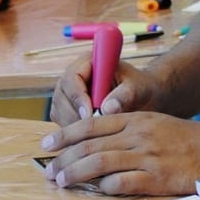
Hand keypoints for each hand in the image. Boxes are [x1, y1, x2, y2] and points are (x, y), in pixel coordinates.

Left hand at [39, 112, 199, 195]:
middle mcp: (137, 135)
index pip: (89, 124)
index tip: (46, 144)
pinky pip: (125, 182)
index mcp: (133, 119)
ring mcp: (148, 155)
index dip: (65, 135)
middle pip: (90, 145)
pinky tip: (97, 190)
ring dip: (76, 173)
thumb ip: (124, 129)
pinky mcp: (159, 177)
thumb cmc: (184, 138)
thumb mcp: (152, 123)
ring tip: (61, 181)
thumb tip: (93, 141)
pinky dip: (106, 186)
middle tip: (48, 169)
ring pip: (101, 162)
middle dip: (64, 157)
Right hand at [49, 55, 163, 125]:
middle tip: (92, 129)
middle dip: (74, 114)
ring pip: (59, 110)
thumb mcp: (136, 88)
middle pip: (61, 95)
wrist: (140, 96)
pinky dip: (73, 132)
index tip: (90, 114)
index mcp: (88, 62)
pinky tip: (91, 136)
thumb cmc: (139, 87)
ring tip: (95, 133)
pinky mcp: (67, 109)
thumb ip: (123, 96)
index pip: (72, 77)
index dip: (77, 96)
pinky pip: (62, 122)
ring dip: (73, 125)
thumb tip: (107, 109)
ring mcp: (67, 93)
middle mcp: (73, 76)